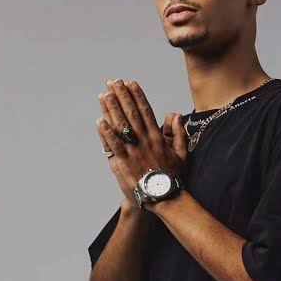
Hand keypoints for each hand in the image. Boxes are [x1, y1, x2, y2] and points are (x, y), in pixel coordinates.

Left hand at [96, 79, 187, 204]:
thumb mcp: (181, 153)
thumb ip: (178, 133)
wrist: (164, 197)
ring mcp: (133, 152)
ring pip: (121, 126)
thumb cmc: (171, 177)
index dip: (137, 96)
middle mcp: (144, 141)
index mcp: (157, 138)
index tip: (130, 83)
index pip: (146, 111)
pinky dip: (106, 133)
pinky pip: (113, 146)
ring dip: (111, 109)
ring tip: (104, 95)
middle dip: (122, 96)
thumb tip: (175, 115)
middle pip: (131, 114)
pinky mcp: (123, 164)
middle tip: (113, 82)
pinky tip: (100, 121)